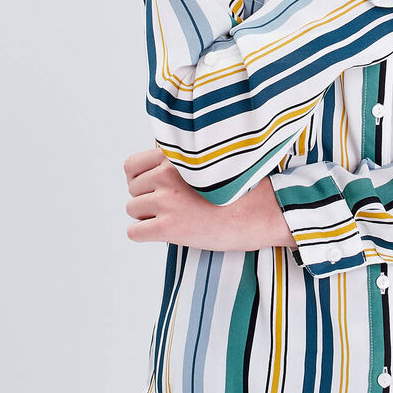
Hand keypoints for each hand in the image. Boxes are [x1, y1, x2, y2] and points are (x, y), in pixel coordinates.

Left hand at [123, 147, 295, 251]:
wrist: (261, 212)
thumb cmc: (240, 190)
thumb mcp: (208, 163)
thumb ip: (180, 163)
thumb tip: (153, 174)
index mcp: (175, 157)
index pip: (131, 166)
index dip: (140, 180)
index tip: (153, 188)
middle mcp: (166, 175)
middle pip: (132, 190)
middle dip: (146, 199)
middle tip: (171, 207)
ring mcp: (166, 201)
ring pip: (132, 210)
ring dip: (148, 217)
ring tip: (175, 219)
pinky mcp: (169, 227)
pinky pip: (134, 232)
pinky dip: (145, 235)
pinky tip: (167, 233)